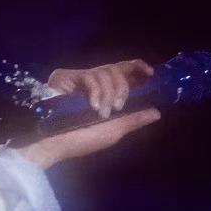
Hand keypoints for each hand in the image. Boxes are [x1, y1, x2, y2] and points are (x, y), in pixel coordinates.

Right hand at [20, 59, 160, 166]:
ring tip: (101, 112)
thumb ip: (134, 120)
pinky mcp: (69, 77)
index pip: (125, 72)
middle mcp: (96, 84)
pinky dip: (95, 90)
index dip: (138, 68)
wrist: (53, 143)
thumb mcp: (114, 131)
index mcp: (108, 94)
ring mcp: (82, 80)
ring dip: (108, 92)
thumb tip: (157, 112)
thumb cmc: (82, 140)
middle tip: (118, 105)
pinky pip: (91, 75)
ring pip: (106, 71)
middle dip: (122, 86)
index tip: (150, 72)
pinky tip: (92, 105)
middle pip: (118, 68)